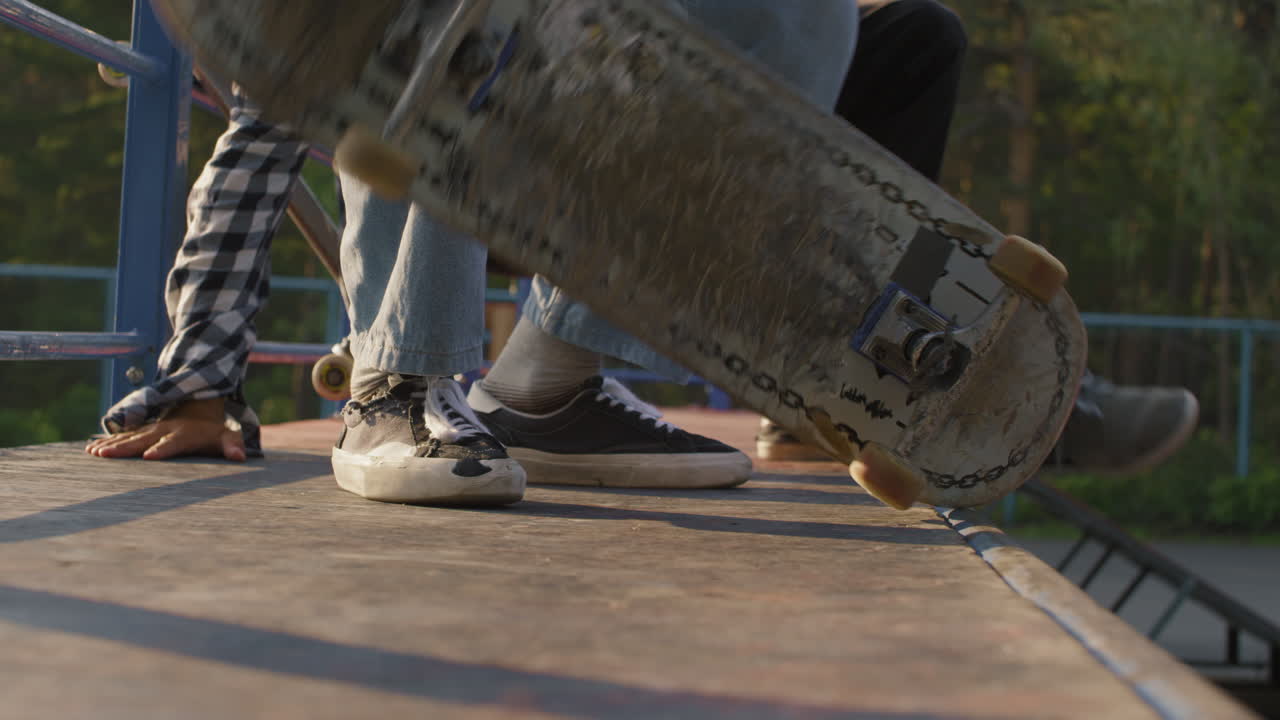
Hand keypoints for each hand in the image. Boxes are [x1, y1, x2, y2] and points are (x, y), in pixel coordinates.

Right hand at [85, 396, 246, 461]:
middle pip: (142, 439)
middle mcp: (163, 430)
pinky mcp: (141, 431)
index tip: (149, 456)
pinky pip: (122, 436)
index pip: (172, 442)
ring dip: (111, 445)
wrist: (197, 405)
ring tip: (94, 454)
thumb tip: (240, 456)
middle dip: (125, 448)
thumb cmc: (212, 429)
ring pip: (128, 437)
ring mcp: (150, 429)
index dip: (162, 449)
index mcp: (183, 434)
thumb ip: (232, 445)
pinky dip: (106, 441)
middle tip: (106, 456)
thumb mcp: (226, 435)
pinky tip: (90, 450)